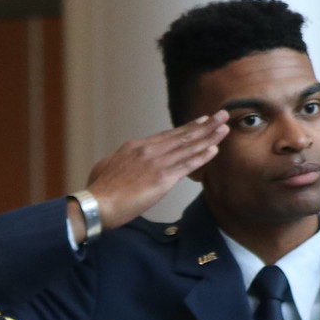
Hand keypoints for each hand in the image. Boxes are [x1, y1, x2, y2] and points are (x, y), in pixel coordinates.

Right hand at [80, 114, 228, 230]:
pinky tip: (214, 150)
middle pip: (182, 136)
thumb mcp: (105, 168)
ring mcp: (156, 163)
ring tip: (224, 128)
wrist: (95, 204)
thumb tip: (119, 162)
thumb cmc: (98, 191)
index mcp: (135, 147)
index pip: (166, 136)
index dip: (186, 128)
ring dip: (209, 136)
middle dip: (204, 125)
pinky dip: (201, 156)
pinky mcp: (162, 178)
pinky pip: (187, 165)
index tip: (200, 121)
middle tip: (221, 115)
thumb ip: (118, 162)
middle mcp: (148, 150)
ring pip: (188, 147)